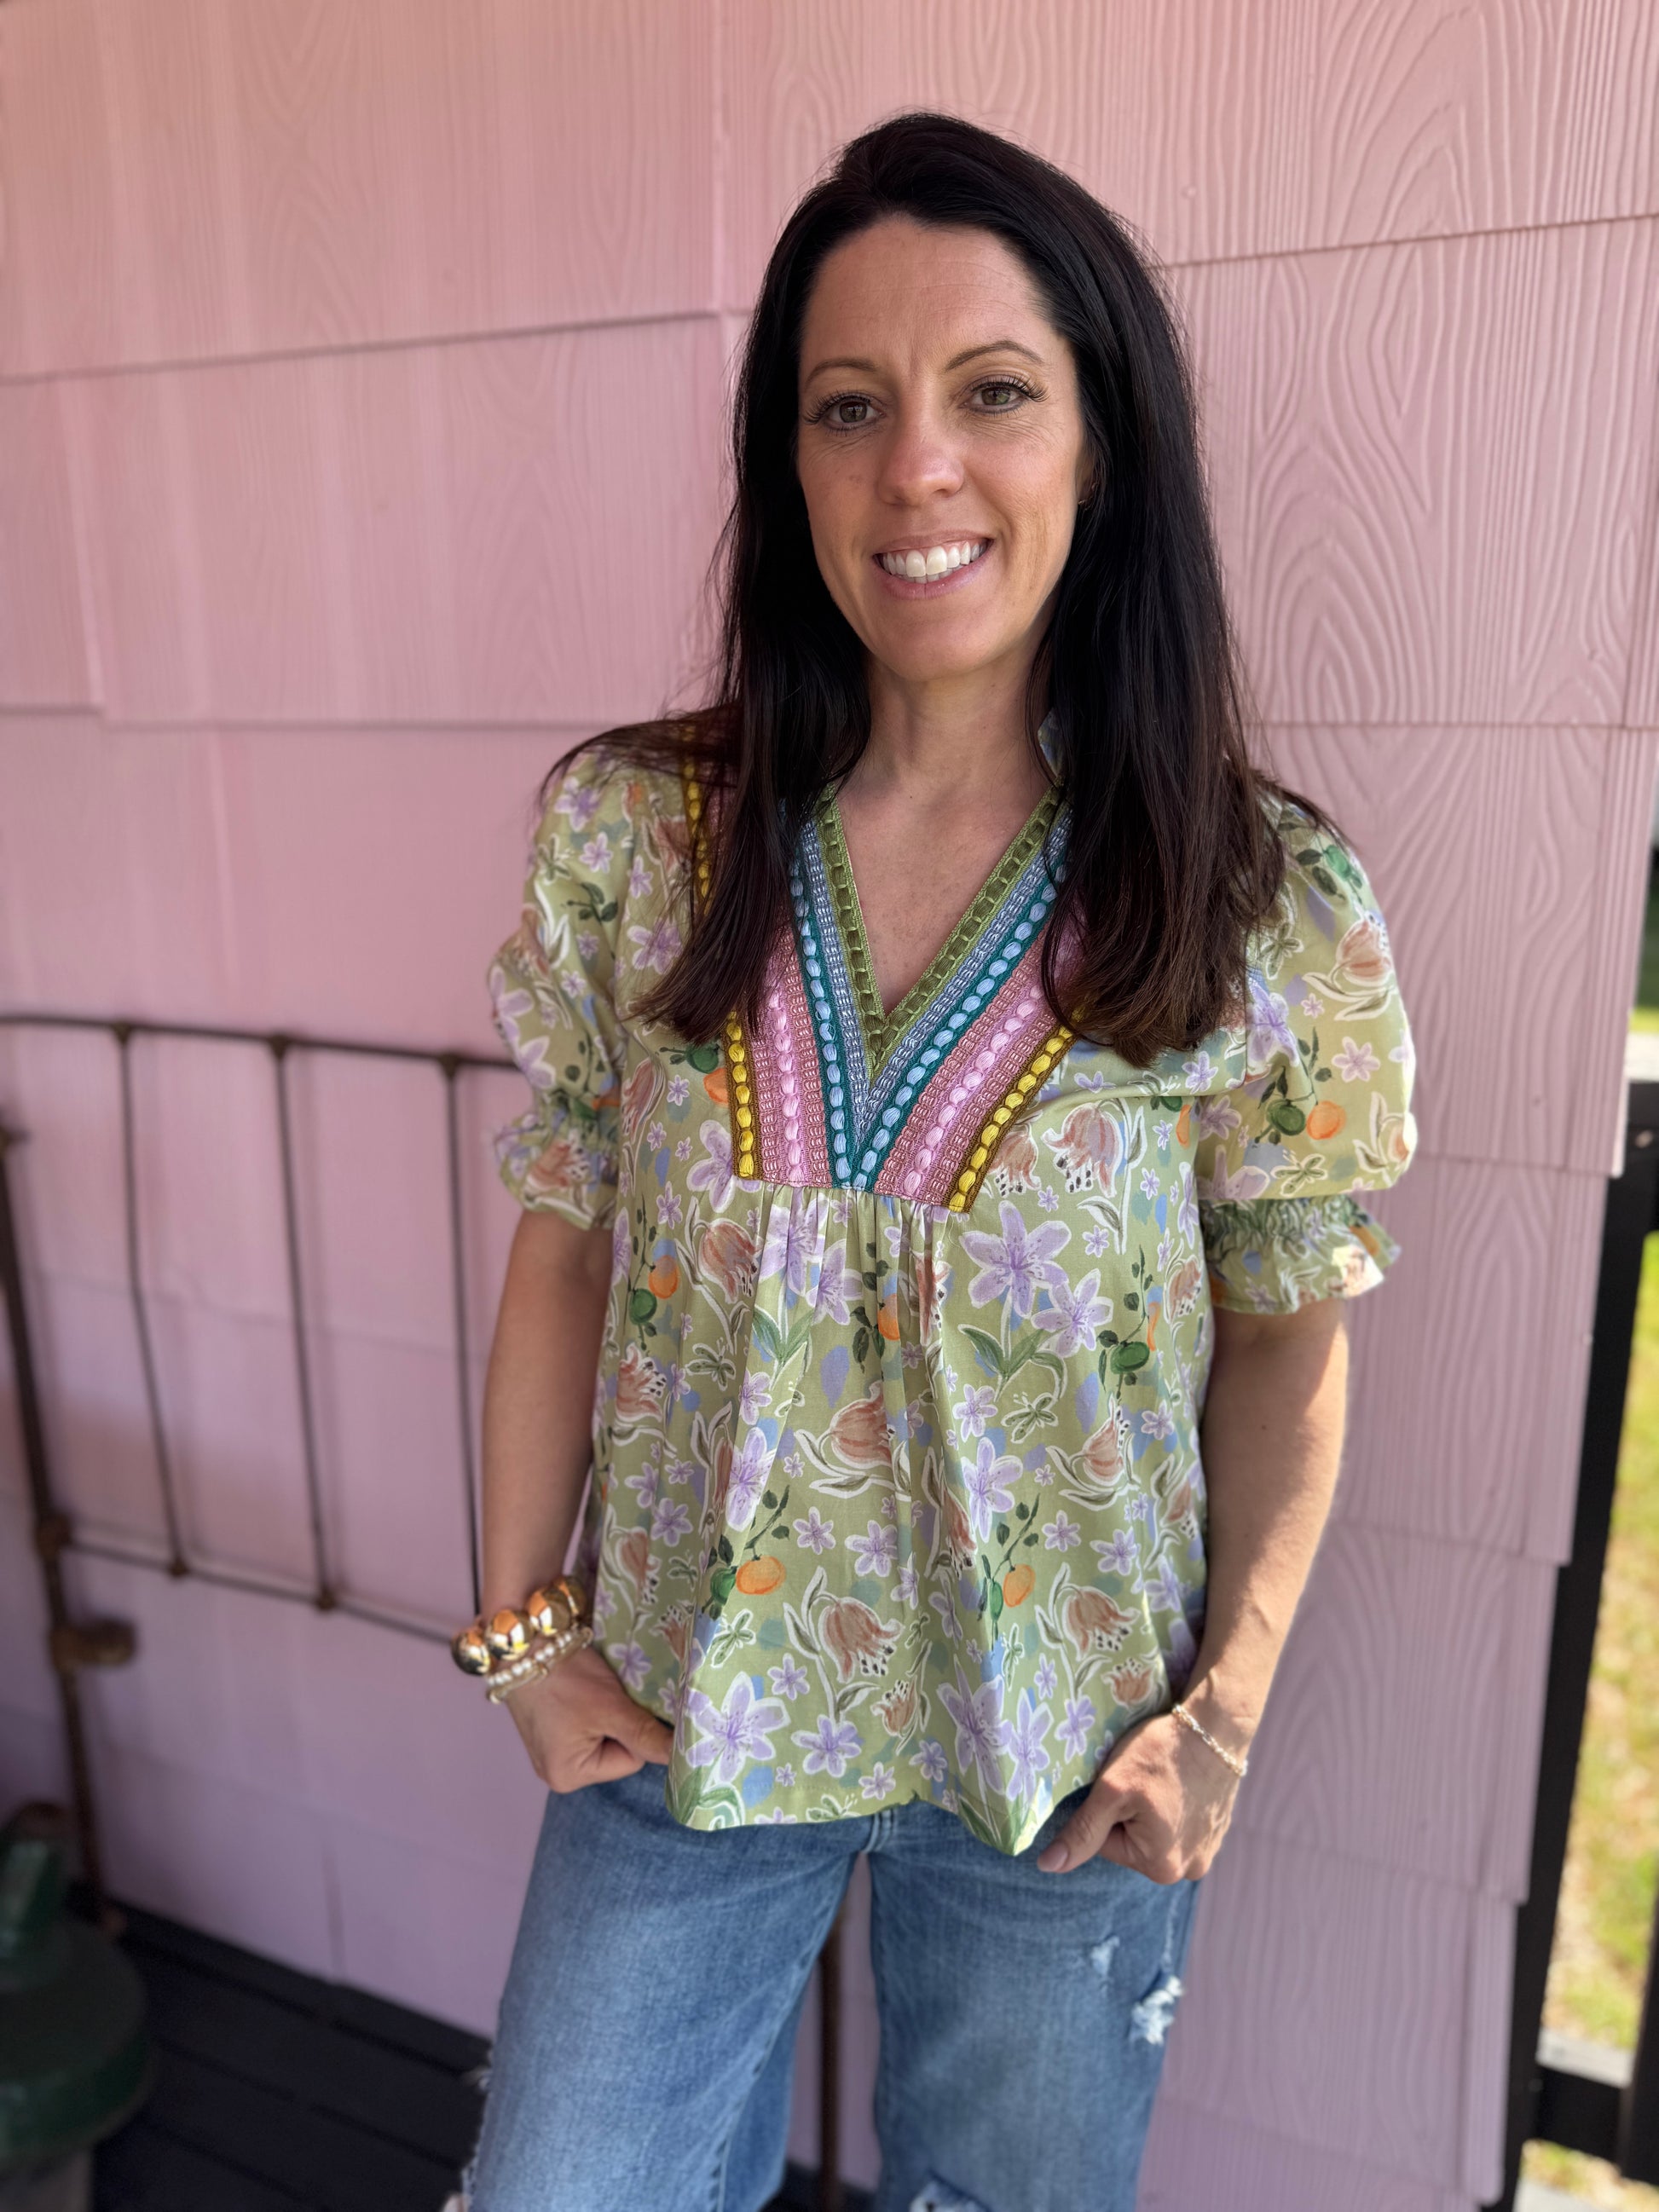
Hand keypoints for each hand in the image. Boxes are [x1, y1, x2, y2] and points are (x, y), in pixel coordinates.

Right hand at [503, 1644, 674, 1790]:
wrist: (524, 1642)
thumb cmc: (564, 1676)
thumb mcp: (610, 1707)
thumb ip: (647, 1735)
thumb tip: (687, 1756)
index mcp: (568, 1776)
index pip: (632, 1760)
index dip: (636, 1729)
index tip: (621, 1701)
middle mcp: (556, 1771)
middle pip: (618, 1750)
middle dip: (621, 1721)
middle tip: (607, 1693)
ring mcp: (550, 1750)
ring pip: (605, 1734)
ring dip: (609, 1711)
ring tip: (593, 1688)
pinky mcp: (548, 1729)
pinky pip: (586, 1725)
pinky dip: (592, 1707)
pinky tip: (583, 1689)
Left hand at [1036, 1707, 1243, 1878]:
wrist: (1217, 1725)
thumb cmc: (1160, 1754)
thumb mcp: (1112, 1790)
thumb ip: (1080, 1831)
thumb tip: (1048, 1867)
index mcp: (1160, 1867)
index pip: (1105, 1841)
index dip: (1105, 1807)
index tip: (1122, 1782)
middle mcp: (1190, 1870)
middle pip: (1132, 1840)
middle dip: (1130, 1810)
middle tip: (1143, 1777)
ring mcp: (1208, 1850)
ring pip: (1155, 1830)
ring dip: (1153, 1806)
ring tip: (1162, 1777)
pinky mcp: (1219, 1829)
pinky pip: (1181, 1821)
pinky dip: (1175, 1802)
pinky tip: (1180, 1779)